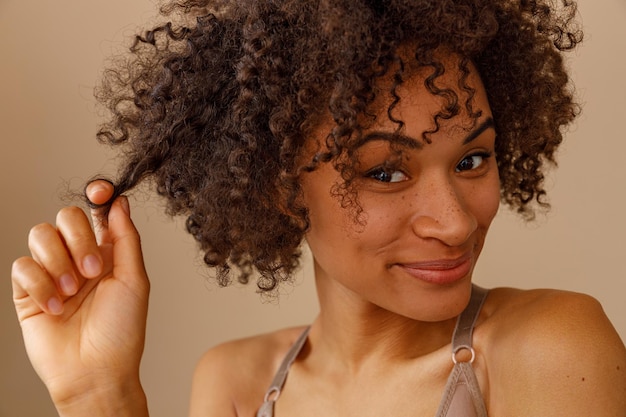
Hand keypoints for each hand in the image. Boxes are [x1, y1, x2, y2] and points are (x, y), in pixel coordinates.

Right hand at [11, 181, 149, 413]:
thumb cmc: (121, 329)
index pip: (96, 211)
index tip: (99, 192)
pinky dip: (40, 284)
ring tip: (72, 292)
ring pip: (39, 234)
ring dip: (58, 262)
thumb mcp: (134, 279)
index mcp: (107, 251)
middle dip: (79, 239)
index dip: (97, 195)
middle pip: (66, 216)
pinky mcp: (27, 291)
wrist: (95, 370)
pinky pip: (21, 265)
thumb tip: (120, 202)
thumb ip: (125, 238)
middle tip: (91, 271)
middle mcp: (78, 256)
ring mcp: (51, 272)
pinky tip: (55, 308)